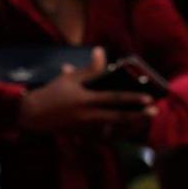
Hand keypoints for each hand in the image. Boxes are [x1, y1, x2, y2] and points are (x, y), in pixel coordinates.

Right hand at [17, 47, 157, 137]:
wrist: (33, 115)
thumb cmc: (53, 93)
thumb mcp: (70, 78)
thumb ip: (89, 68)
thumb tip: (101, 51)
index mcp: (84, 99)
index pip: (113, 98)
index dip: (131, 97)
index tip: (148, 97)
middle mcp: (87, 115)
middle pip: (118, 116)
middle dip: (138, 115)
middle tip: (154, 112)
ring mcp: (86, 128)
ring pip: (114, 128)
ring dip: (130, 125)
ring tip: (143, 121)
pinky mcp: (84, 136)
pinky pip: (105, 137)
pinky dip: (117, 134)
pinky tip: (126, 131)